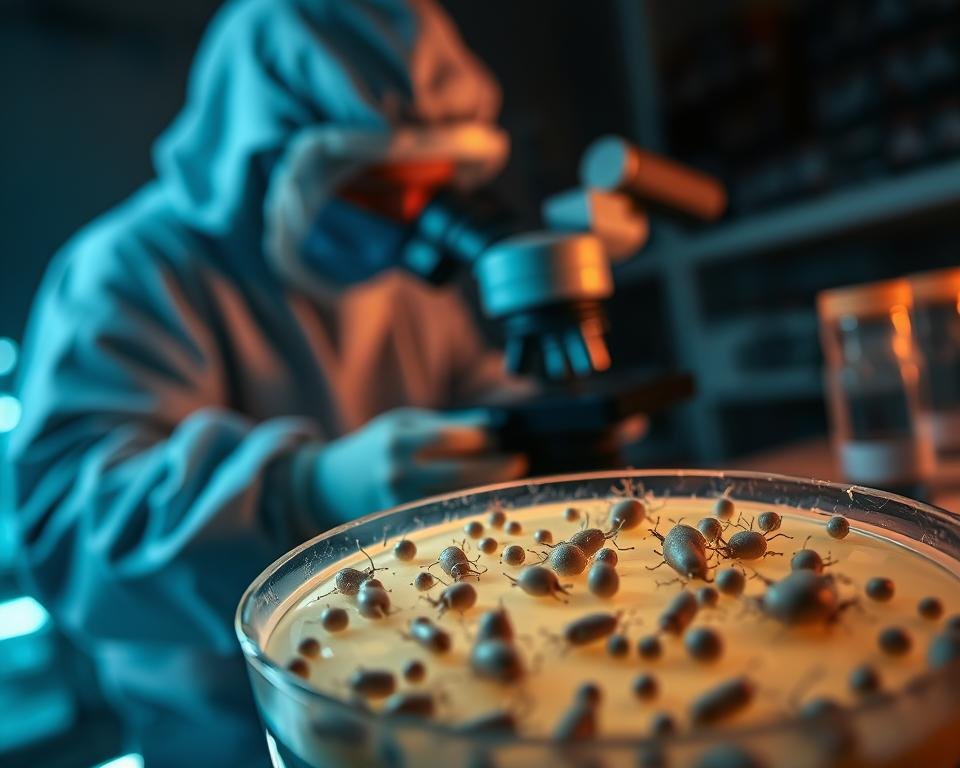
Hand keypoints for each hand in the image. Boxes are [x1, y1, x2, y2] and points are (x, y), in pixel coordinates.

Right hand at [306, 408, 526, 522]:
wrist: (332, 484)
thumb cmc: (376, 446)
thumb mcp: (405, 424)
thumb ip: (449, 425)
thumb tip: (495, 424)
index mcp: (398, 441)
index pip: (451, 438)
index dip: (482, 439)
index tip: (503, 437)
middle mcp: (397, 474)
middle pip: (460, 473)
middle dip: (496, 467)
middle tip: (520, 461)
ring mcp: (400, 505)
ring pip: (457, 498)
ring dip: (487, 488)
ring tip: (508, 478)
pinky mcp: (403, 526)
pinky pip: (444, 515)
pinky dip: (467, 505)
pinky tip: (483, 498)